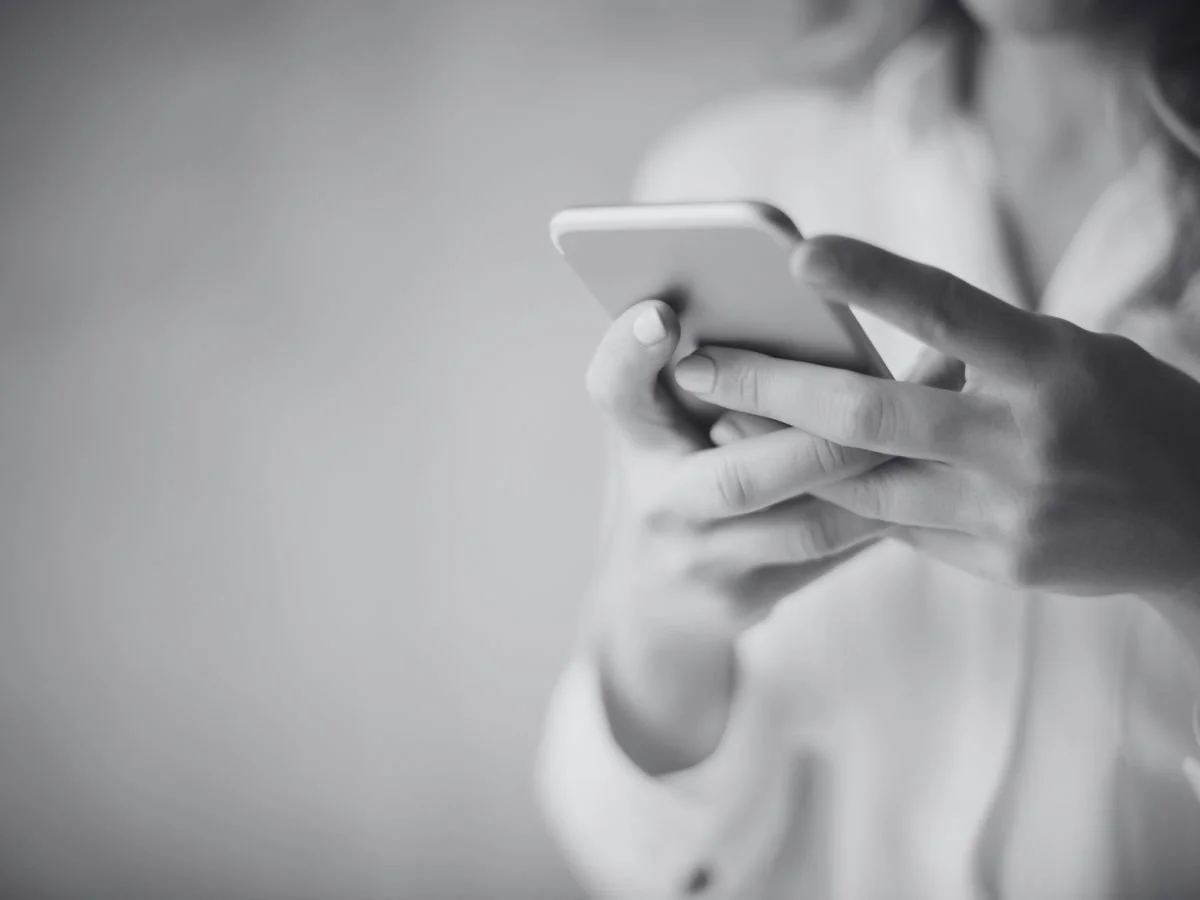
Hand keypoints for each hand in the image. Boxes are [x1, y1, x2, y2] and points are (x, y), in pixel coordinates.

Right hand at [583, 298, 888, 773]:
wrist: (652, 599)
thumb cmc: (672, 473)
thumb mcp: (661, 420)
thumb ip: (701, 369)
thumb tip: (795, 294)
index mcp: (632, 438)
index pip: (616, 390)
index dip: (632, 353)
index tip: (663, 314)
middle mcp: (658, 504)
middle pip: (740, 476)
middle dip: (830, 433)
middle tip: (907, 379)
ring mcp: (703, 563)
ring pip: (809, 523)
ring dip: (882, 471)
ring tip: (940, 413)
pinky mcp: (748, 600)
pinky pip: (833, 551)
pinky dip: (886, 506)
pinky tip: (933, 466)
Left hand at [672, 236, 1199, 600]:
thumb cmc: (1126, 411)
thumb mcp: (1072, 355)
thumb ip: (981, 352)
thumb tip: (878, 351)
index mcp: (1053, 364)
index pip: (951, 311)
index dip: (875, 281)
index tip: (799, 255)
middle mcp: (1024, 438)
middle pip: (872, 415)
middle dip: (772, 387)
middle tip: (696, 363)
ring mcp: (1008, 510)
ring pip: (864, 484)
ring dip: (783, 453)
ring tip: (718, 419)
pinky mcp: (997, 560)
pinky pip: (897, 526)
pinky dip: (842, 495)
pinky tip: (788, 473)